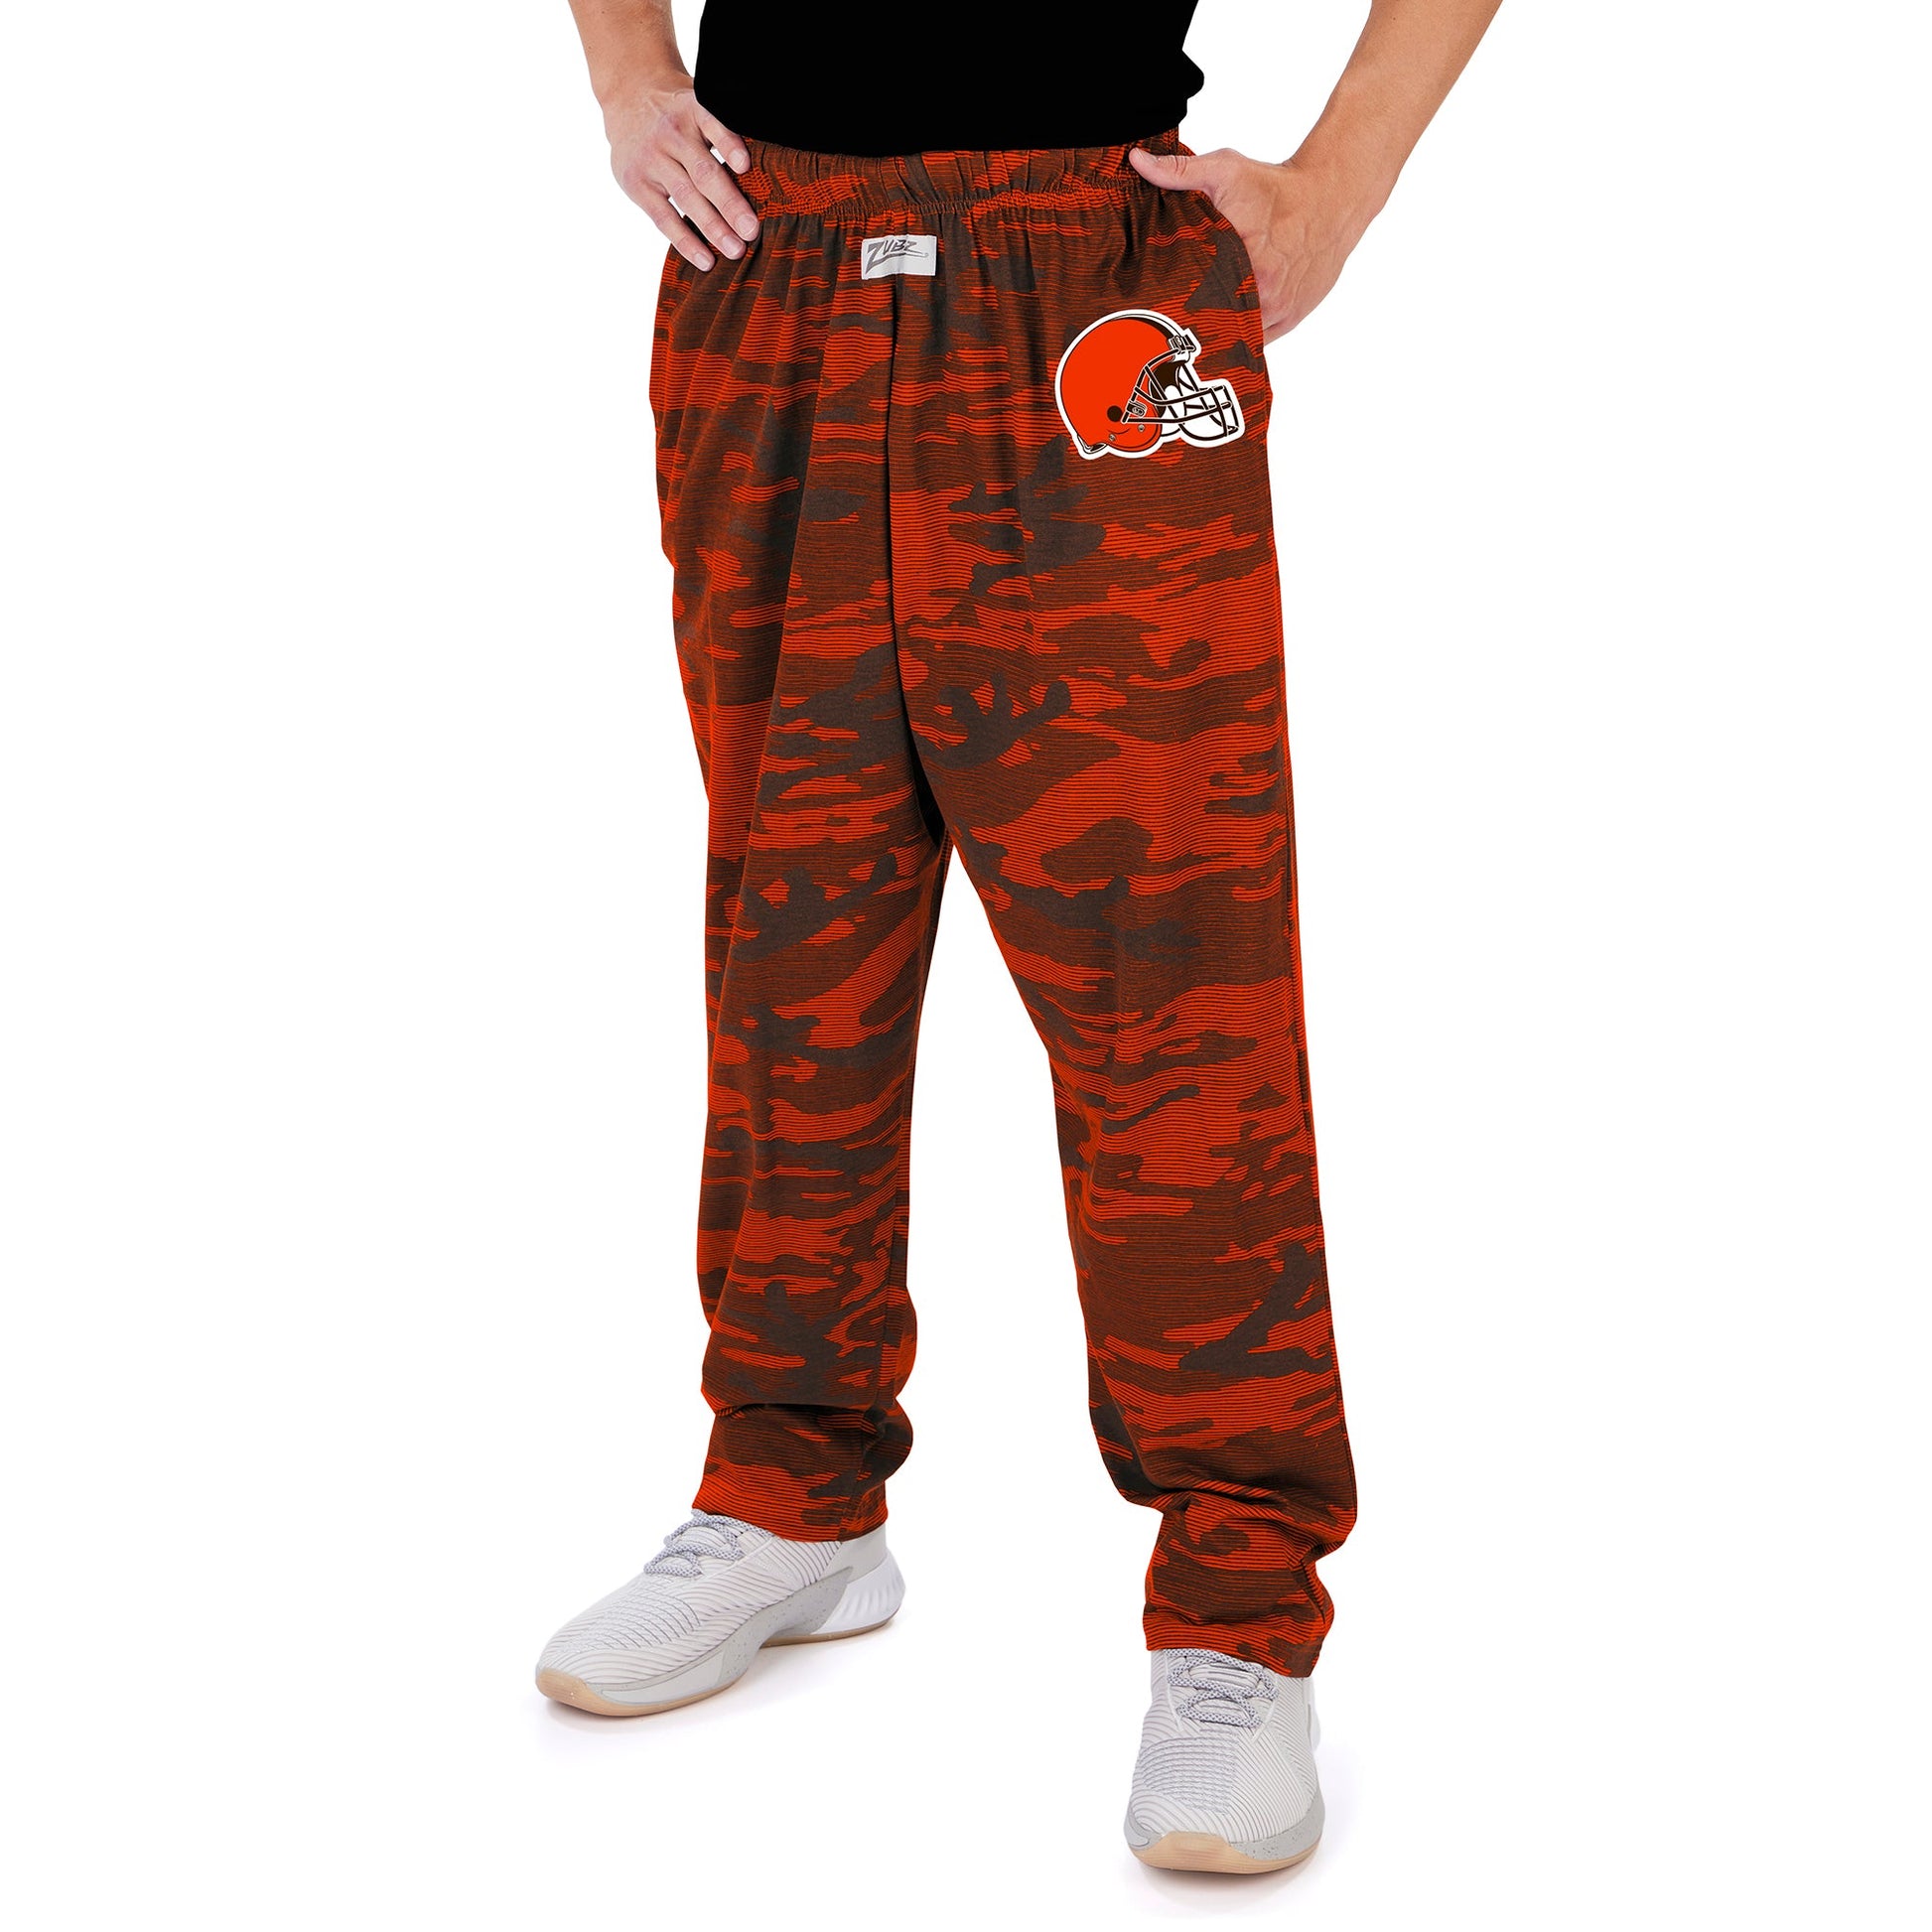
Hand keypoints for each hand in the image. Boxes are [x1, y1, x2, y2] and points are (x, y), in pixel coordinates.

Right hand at [602, 79, 758, 270]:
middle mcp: (672, 133)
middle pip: (703, 172)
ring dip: (712, 228)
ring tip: (735, 250)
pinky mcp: (637, 183)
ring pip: (686, 197)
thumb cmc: (679, 114)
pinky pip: (663, 218)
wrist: (628, 98)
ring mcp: (652, 159)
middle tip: (752, 231)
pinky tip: (705, 260)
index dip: (729, 145)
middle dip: (729, 204)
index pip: (713, 125)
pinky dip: (685, 241)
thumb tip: (770, 170)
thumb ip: (725, 130)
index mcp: (694, 110)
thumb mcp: (699, 105)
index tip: (745, 165)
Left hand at [1129, 147, 1383, 344]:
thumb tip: (1136, 160)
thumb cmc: (1276, 186)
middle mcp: (1263, 289)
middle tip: (1165, 322)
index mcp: (1242, 257)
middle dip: (1190, 321)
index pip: (1193, 295)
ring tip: (1190, 330)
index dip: (1172, 301)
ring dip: (1216, 333)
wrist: (1332, 199)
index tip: (1155, 303)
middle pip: (1213, 321)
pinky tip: (1222, 328)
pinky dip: (1240, 335)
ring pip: (1235, 335)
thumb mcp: (1227, 169)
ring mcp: (1278, 309)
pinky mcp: (1290, 319)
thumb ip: (1179, 171)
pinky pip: (1256, 341)